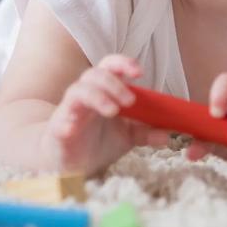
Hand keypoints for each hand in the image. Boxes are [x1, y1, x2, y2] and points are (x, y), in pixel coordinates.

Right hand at [43, 55, 170, 174]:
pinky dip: (68, 122)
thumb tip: (168, 134)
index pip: (111, 67)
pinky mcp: (58, 129)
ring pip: (78, 91)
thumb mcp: (127, 137)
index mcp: (103, 91)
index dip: (123, 64)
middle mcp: (85, 95)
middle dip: (113, 82)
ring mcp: (70, 110)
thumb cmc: (97, 142)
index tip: (140, 72)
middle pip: (94, 74)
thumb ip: (145, 132)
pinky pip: (61, 120)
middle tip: (130, 100)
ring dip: (97, 97)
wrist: (70, 163)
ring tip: (112, 110)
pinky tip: (74, 128)